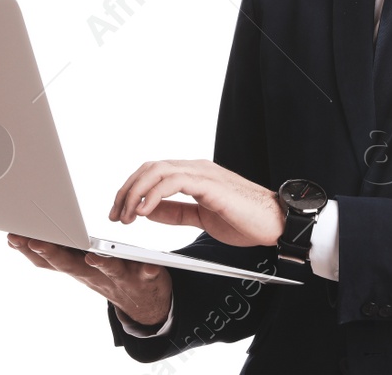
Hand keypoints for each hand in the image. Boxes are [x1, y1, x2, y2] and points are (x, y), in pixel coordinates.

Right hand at [6, 234, 171, 326]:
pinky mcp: (145, 278)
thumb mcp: (77, 266)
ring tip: (92, 256)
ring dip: (100, 264)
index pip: (49, 259)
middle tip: (36, 242)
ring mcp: (120, 278)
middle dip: (52, 253)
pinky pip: (147, 274)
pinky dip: (147, 269)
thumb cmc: (106, 275)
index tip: (13, 235)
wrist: (142, 303)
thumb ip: (56, 253)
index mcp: (78, 267)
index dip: (30, 249)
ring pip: (108, 270)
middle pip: (71, 265)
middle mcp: (94, 274)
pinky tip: (149, 264)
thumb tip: (20, 237)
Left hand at [110, 159, 281, 248]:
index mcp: (195, 174)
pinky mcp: (210, 184)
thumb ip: (176, 212)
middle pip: (150, 168)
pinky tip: (144, 212)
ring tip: (126, 216)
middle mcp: (197, 168)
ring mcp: (204, 173)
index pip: (154, 172)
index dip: (131, 190)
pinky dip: (153, 195)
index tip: (119, 212)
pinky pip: (173, 182)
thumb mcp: (201, 218)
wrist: (275, 223)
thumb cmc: (246, 220)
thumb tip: (148, 211)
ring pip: (157, 171)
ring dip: (135, 194)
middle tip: (115, 215)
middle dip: (126, 191)